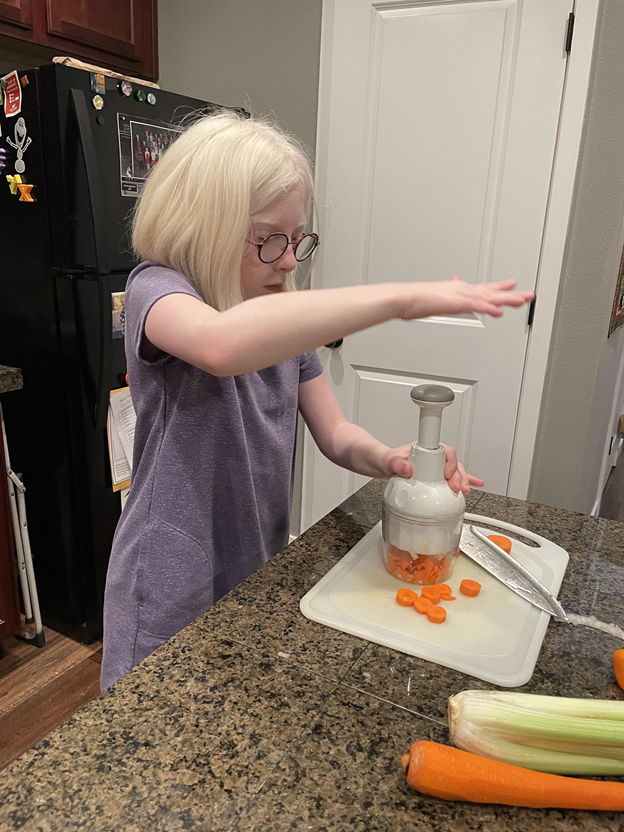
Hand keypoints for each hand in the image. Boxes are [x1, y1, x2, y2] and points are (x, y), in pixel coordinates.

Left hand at [383, 442, 483, 494]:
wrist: (383, 466)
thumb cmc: (388, 460)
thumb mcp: (390, 461)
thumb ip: (397, 463)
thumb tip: (407, 468)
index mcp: (427, 449)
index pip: (446, 452)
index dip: (450, 463)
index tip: (448, 476)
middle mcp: (434, 456)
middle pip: (454, 463)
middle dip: (459, 476)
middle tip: (457, 488)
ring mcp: (436, 466)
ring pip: (456, 471)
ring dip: (463, 480)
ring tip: (465, 491)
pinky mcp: (436, 475)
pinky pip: (453, 477)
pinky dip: (465, 481)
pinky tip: (473, 486)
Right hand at [397, 275, 533, 320]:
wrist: (403, 298)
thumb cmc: (413, 301)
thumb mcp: (433, 298)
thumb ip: (444, 297)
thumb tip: (446, 292)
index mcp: (458, 289)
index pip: (484, 287)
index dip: (500, 286)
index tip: (513, 284)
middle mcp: (462, 289)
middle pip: (493, 291)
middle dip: (512, 293)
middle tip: (529, 294)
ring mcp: (460, 295)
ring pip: (490, 297)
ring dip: (507, 299)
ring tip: (522, 301)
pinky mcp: (455, 303)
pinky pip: (477, 306)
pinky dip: (489, 308)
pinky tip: (499, 312)